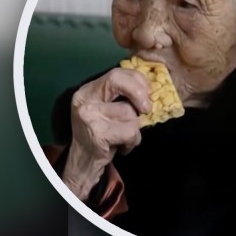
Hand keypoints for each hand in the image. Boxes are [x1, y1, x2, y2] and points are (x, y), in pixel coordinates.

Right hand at [61, 68, 150, 200]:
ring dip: (135, 129)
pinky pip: (130, 131)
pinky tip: (121, 146)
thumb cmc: (103, 134)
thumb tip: (151, 88)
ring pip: (129, 112)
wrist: (84, 163)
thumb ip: (123, 96)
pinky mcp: (98, 133)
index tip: (148, 93)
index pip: (116, 73)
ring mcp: (89, 115)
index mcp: (88, 90)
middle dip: (139, 93)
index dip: (137, 80)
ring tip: (124, 137)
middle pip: (118, 81)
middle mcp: (84, 99)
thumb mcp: (109, 110)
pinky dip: (132, 141)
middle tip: (146, 109)